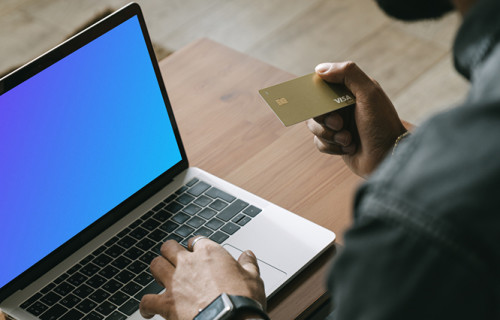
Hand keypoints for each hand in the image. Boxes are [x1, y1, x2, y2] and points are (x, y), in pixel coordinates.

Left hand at [139, 237, 265, 319]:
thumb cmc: (242, 300)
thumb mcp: (253, 278)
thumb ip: (248, 264)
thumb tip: (248, 255)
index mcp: (210, 254)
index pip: (197, 241)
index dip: (196, 246)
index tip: (198, 252)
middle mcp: (188, 264)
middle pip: (169, 247)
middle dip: (170, 251)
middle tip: (174, 258)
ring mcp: (175, 282)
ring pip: (155, 265)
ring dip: (157, 269)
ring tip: (161, 275)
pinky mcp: (166, 302)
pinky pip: (147, 300)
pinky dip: (146, 305)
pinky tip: (148, 309)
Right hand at [306, 62, 405, 176]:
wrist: (388, 157)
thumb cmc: (382, 125)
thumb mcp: (369, 93)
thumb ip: (348, 74)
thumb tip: (320, 69)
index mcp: (351, 91)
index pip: (324, 84)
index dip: (317, 92)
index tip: (318, 100)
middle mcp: (343, 107)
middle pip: (315, 107)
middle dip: (324, 118)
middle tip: (338, 123)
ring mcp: (339, 126)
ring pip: (314, 126)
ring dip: (329, 135)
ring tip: (347, 139)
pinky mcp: (336, 143)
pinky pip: (319, 142)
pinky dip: (331, 147)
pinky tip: (349, 148)